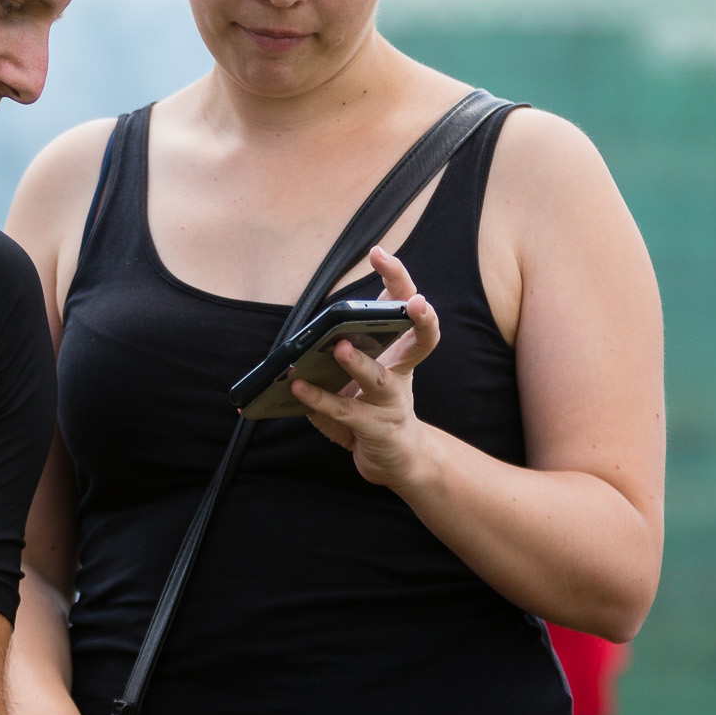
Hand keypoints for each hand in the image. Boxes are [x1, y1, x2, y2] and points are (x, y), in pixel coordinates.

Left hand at [289, 247, 442, 488]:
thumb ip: (340, 351)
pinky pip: (344, 411)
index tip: (380, 253)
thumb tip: (301, 341)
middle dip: (418, 315)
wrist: (399, 461)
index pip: (406, 306)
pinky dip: (319, 399)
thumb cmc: (375, 407)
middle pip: (418, 338)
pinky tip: (297, 387)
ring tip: (339, 347)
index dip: (398, 279)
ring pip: (377, 378)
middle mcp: (402, 373)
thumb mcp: (361, 374)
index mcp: (399, 351)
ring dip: (358, 362)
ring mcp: (392, 402)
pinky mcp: (375, 428)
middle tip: (415, 301)